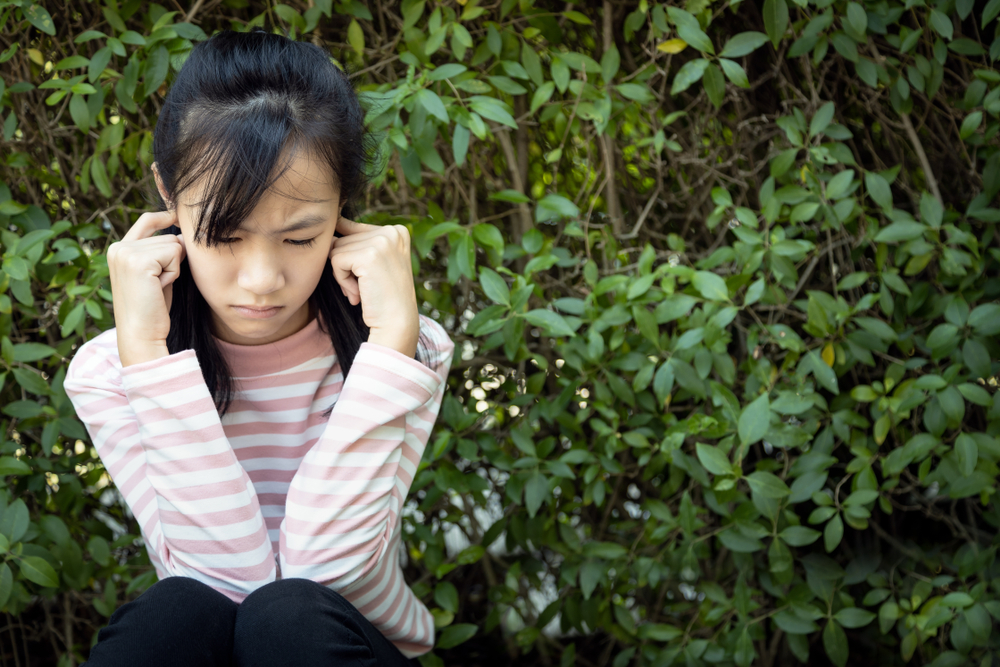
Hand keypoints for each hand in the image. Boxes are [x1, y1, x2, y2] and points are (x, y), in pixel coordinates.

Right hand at [107, 210, 186, 365]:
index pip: (147, 221)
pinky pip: (174, 254)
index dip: (165, 216)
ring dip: (174, 268)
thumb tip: (181, 234)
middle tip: (158, 285)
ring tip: (157, 287)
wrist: (141, 333)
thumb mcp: (155, 274)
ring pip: (174, 245)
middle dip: (174, 261)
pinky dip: (173, 273)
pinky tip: (159, 288)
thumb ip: (161, 253)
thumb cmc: (152, 308)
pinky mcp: (138, 260)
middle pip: (169, 236)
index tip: (177, 212)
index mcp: (119, 249)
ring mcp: (126, 252)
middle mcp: (118, 247)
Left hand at [329, 218, 418, 356]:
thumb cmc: (383, 297)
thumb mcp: (376, 261)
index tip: (371, 277)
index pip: (353, 230)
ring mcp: (382, 242)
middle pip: (343, 240)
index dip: (352, 258)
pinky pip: (336, 261)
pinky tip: (359, 292)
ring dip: (343, 275)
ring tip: (364, 289)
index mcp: (397, 230)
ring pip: (336, 250)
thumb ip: (359, 240)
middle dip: (347, 267)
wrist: (396, 323)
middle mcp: (392, 231)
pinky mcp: (368, 255)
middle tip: (367, 287)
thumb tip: (334, 219)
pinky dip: (341, 280)